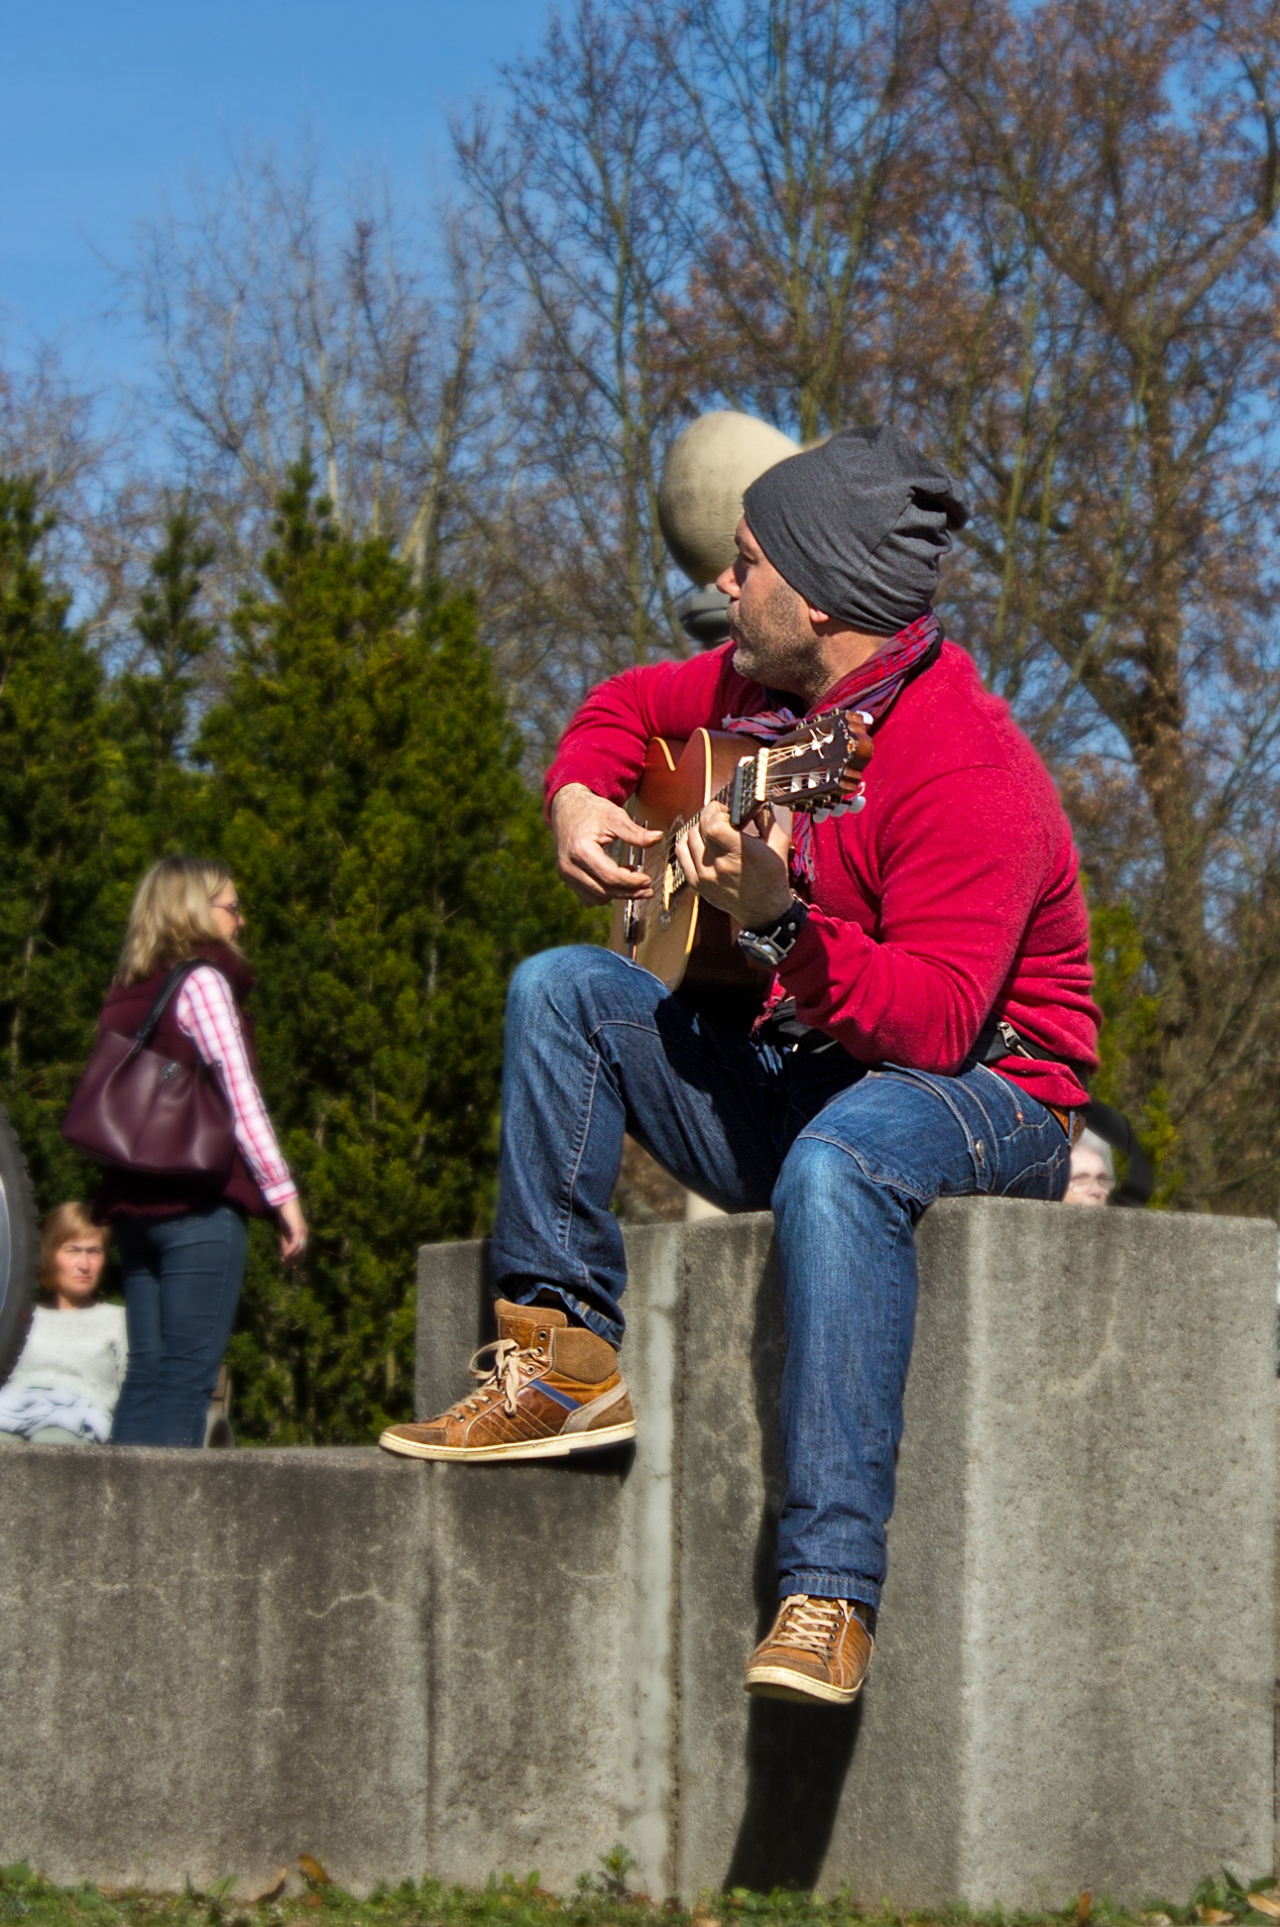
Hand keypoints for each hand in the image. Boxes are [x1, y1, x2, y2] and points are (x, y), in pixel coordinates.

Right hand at [277, 1196, 307, 1263]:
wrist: (286, 1204)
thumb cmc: (285, 1217)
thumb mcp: (285, 1233)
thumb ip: (286, 1242)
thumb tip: (286, 1255)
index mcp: (303, 1234)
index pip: (302, 1249)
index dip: (296, 1258)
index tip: (290, 1266)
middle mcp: (305, 1234)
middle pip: (302, 1250)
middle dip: (294, 1259)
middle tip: (286, 1265)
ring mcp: (303, 1231)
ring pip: (300, 1248)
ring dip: (292, 1256)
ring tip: (285, 1261)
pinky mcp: (299, 1229)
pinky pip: (296, 1243)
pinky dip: (291, 1250)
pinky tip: (286, 1255)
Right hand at [550, 783, 661, 906]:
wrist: (567, 808)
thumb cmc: (591, 811)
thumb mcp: (614, 816)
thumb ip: (635, 832)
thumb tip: (658, 838)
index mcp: (581, 850)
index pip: (610, 876)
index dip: (632, 882)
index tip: (648, 880)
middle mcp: (569, 866)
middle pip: (604, 891)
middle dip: (629, 893)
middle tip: (648, 890)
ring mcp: (566, 874)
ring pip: (596, 898)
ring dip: (617, 895)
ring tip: (634, 882)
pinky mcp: (566, 878)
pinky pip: (588, 896)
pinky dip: (604, 894)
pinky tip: (617, 882)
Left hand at [678, 799, 793, 927]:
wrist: (764, 911)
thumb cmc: (773, 877)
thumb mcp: (778, 844)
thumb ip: (766, 818)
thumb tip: (753, 800)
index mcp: (740, 854)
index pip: (712, 825)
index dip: (715, 811)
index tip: (724, 810)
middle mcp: (719, 866)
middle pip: (700, 828)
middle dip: (709, 816)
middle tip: (720, 816)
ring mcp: (704, 876)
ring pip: (688, 838)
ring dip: (699, 828)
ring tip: (711, 829)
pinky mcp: (696, 884)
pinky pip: (681, 854)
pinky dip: (688, 842)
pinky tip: (700, 841)